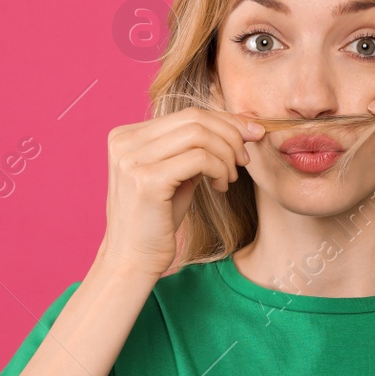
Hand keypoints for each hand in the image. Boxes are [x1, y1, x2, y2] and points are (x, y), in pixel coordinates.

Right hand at [97, 108, 264, 278]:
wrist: (132, 260)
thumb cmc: (157, 221)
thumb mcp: (175, 175)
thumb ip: (192, 149)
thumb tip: (236, 126)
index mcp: (127, 136)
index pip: (186, 114)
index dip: (225, 121)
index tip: (250, 134)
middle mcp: (124, 142)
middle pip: (194, 119)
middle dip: (230, 135)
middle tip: (245, 159)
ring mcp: (132, 159)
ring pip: (199, 135)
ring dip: (226, 155)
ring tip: (230, 178)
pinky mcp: (147, 180)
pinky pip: (199, 159)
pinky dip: (219, 169)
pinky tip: (220, 187)